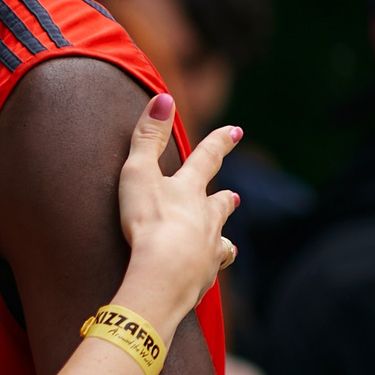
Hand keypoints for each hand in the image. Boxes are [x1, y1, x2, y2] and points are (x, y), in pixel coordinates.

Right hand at [116, 94, 242, 331]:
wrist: (164, 273)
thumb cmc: (148, 221)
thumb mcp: (138, 173)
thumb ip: (148, 137)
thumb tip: (164, 98)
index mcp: (189, 190)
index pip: (207, 158)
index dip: (220, 143)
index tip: (236, 131)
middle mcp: (205, 217)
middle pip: (219, 204)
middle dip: (224, 199)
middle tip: (234, 196)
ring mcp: (208, 247)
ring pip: (220, 237)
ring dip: (221, 233)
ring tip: (227, 240)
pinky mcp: (204, 276)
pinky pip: (212, 269)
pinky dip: (212, 266)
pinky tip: (209, 271)